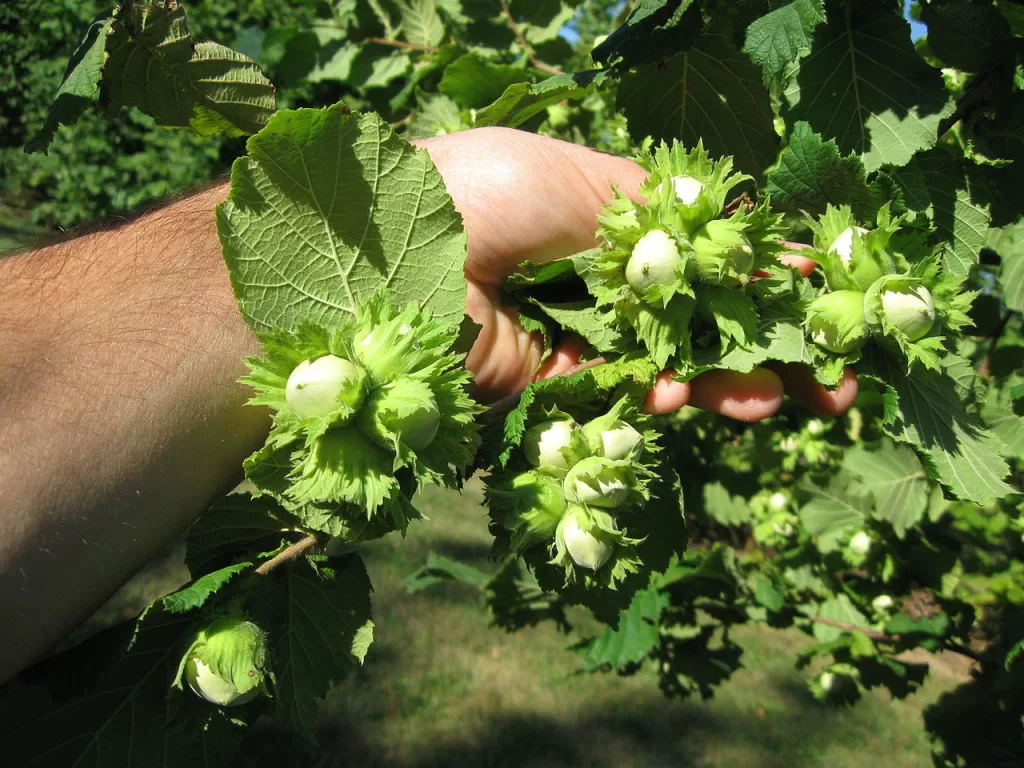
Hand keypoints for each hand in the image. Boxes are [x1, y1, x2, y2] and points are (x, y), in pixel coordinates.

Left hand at [416, 128, 856, 420]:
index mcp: (601, 221)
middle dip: (763, 348)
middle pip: (694, 322)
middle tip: (834, 381)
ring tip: (782, 400)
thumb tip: (719, 231)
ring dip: (725, 385)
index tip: (817, 295)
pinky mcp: (542, 386)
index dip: (757, 277)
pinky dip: (655, 399)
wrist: (387, 256)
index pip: (697, 255)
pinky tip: (686, 398)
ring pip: (665, 368)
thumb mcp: (574, 178)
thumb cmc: (479, 191)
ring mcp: (571, 336)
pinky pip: (614, 397)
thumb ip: (651, 211)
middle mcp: (592, 282)